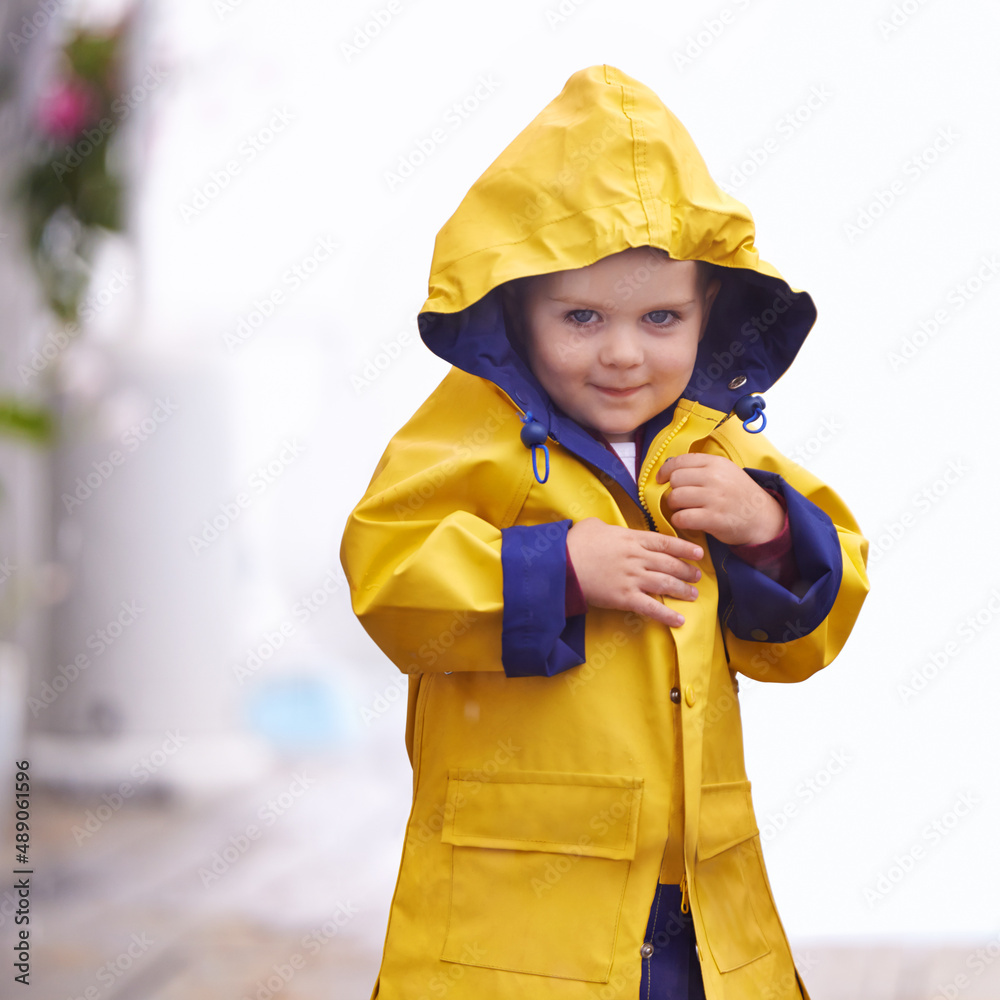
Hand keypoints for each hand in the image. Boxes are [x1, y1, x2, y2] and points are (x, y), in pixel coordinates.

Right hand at [566, 517, 702, 627]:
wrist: (562, 565)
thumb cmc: (575, 543)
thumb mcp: (593, 525)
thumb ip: (607, 526)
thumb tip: (608, 528)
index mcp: (631, 539)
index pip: (665, 543)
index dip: (684, 548)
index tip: (699, 553)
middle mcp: (636, 558)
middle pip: (669, 564)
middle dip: (686, 571)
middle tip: (698, 576)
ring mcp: (632, 578)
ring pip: (665, 584)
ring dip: (682, 590)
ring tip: (693, 595)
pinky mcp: (624, 597)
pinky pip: (651, 607)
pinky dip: (667, 615)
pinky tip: (679, 620)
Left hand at [655, 453, 784, 545]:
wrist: (762, 517)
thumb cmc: (738, 495)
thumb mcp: (725, 472)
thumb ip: (701, 468)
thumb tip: (670, 469)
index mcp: (716, 463)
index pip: (679, 461)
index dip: (665, 471)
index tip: (661, 480)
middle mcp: (715, 478)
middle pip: (675, 480)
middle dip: (672, 490)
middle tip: (679, 499)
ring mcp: (715, 498)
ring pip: (675, 498)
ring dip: (674, 506)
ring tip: (684, 509)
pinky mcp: (714, 519)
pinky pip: (682, 517)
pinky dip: (679, 520)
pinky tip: (687, 521)